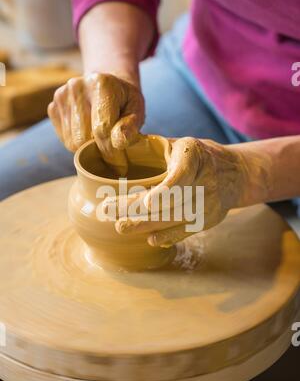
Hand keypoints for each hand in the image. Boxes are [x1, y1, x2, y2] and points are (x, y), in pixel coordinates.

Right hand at [48, 72, 144, 175]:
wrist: (108, 86)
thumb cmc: (125, 101)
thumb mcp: (137, 110)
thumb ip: (130, 127)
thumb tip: (118, 142)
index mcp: (101, 84)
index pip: (101, 129)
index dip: (111, 149)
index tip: (119, 156)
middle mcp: (77, 86)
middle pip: (82, 138)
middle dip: (98, 148)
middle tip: (110, 145)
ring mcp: (62, 96)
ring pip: (71, 142)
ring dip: (87, 146)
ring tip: (99, 134)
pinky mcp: (53, 107)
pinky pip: (64, 139)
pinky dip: (76, 141)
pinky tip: (87, 129)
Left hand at [108, 137, 246, 246]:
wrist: (235, 173)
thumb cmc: (195, 156)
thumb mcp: (178, 144)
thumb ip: (149, 145)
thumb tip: (116, 141)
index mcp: (194, 155)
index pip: (181, 176)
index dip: (165, 192)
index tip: (147, 202)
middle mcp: (205, 180)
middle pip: (171, 201)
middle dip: (137, 209)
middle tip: (108, 211)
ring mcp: (209, 203)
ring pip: (175, 219)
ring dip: (146, 225)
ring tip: (121, 226)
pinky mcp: (209, 219)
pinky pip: (186, 231)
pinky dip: (167, 236)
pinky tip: (150, 239)